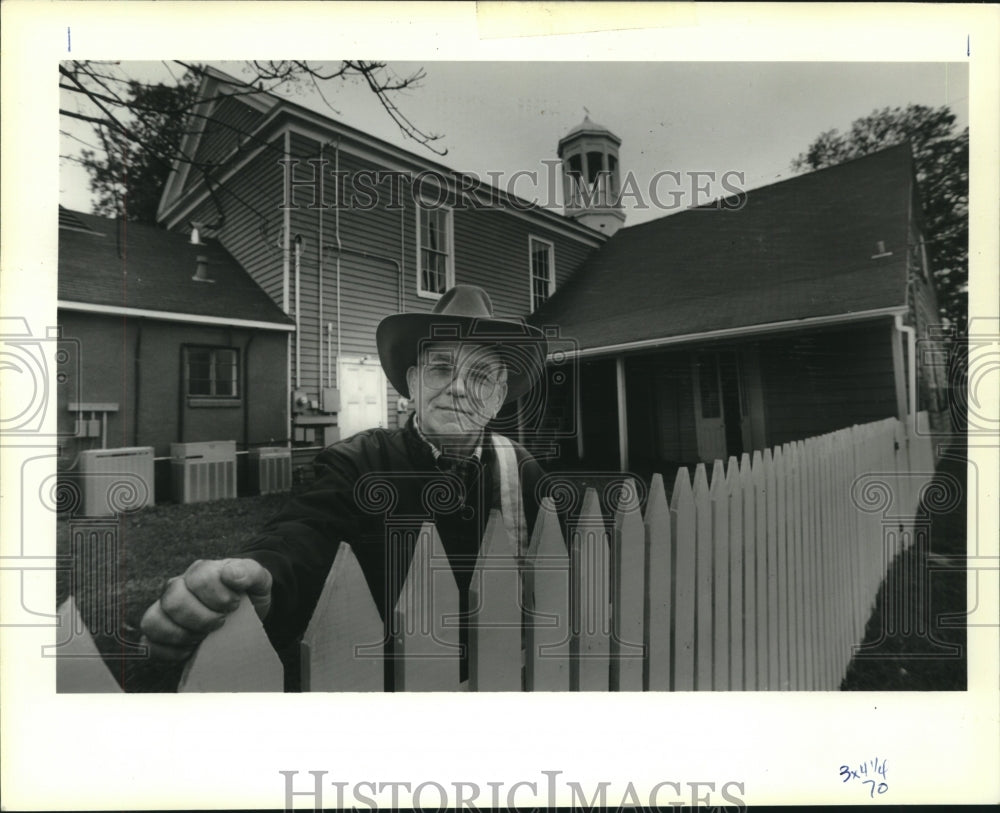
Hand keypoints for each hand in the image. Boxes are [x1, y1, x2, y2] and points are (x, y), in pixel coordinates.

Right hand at [139, 558, 271, 660]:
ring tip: (204, 637)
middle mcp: (177, 587)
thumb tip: (231, 574)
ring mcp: (164, 610)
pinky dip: (170, 652)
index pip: (198, 578)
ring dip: (183, 635)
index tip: (234, 605)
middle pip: (173, 601)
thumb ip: (249, 572)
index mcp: (200, 571)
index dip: (218, 596)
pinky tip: (192, 650)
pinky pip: (148, 644)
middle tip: (220, 623)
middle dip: (202, 618)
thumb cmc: (247, 594)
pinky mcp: (158, 633)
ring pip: (153, 621)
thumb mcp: (258, 580)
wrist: (244, 612)